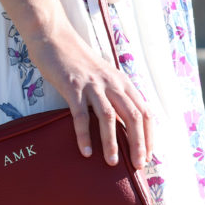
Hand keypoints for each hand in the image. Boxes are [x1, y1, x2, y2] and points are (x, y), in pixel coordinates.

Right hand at [26, 23, 153, 170]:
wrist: (55, 39)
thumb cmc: (79, 63)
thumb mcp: (104, 78)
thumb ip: (114, 98)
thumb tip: (122, 127)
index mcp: (123, 83)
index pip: (144, 112)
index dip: (149, 136)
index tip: (148, 156)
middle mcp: (112, 84)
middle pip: (133, 116)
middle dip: (138, 143)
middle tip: (138, 166)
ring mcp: (93, 85)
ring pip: (109, 117)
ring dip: (112, 142)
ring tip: (112, 163)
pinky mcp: (73, 88)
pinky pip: (81, 116)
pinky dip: (84, 135)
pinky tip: (85, 152)